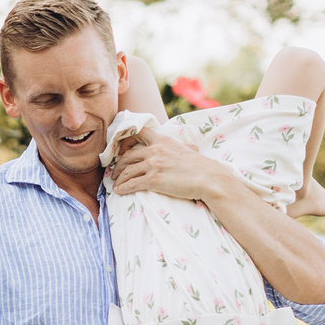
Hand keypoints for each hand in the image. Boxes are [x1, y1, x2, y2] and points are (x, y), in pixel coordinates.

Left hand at [106, 125, 233, 203]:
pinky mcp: (153, 180)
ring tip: (116, 184)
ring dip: (118, 178)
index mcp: (162, 140)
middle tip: (115, 172)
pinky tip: (119, 191)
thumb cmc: (201, 166)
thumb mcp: (188, 150)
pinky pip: (131, 184)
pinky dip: (122, 188)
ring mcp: (153, 165)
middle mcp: (155, 150)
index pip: (138, 132)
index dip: (124, 140)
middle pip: (127, 156)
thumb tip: (191, 148)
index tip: (120, 149)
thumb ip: (182, 147)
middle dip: (118, 165)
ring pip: (127, 171)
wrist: (208, 178)